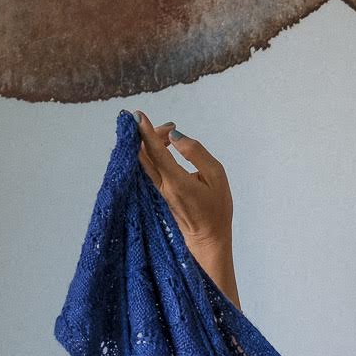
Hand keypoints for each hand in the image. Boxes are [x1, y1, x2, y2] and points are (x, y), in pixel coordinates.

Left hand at [132, 109, 232, 262]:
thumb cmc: (217, 210)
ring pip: (142, 161)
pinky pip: (146, 168)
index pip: (155, 151)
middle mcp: (161, 186)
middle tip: (169, 127)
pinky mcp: (155, 193)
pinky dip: (150, 154)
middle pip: (143, 153)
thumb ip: (197, 153)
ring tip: (167, 136)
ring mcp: (156, 191)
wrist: (207, 240)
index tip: (138, 115)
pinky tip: (162, 149)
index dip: (146, 131)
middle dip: (150, 134)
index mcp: (176, 182)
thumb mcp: (217, 177)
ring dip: (149, 143)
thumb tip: (175, 137)